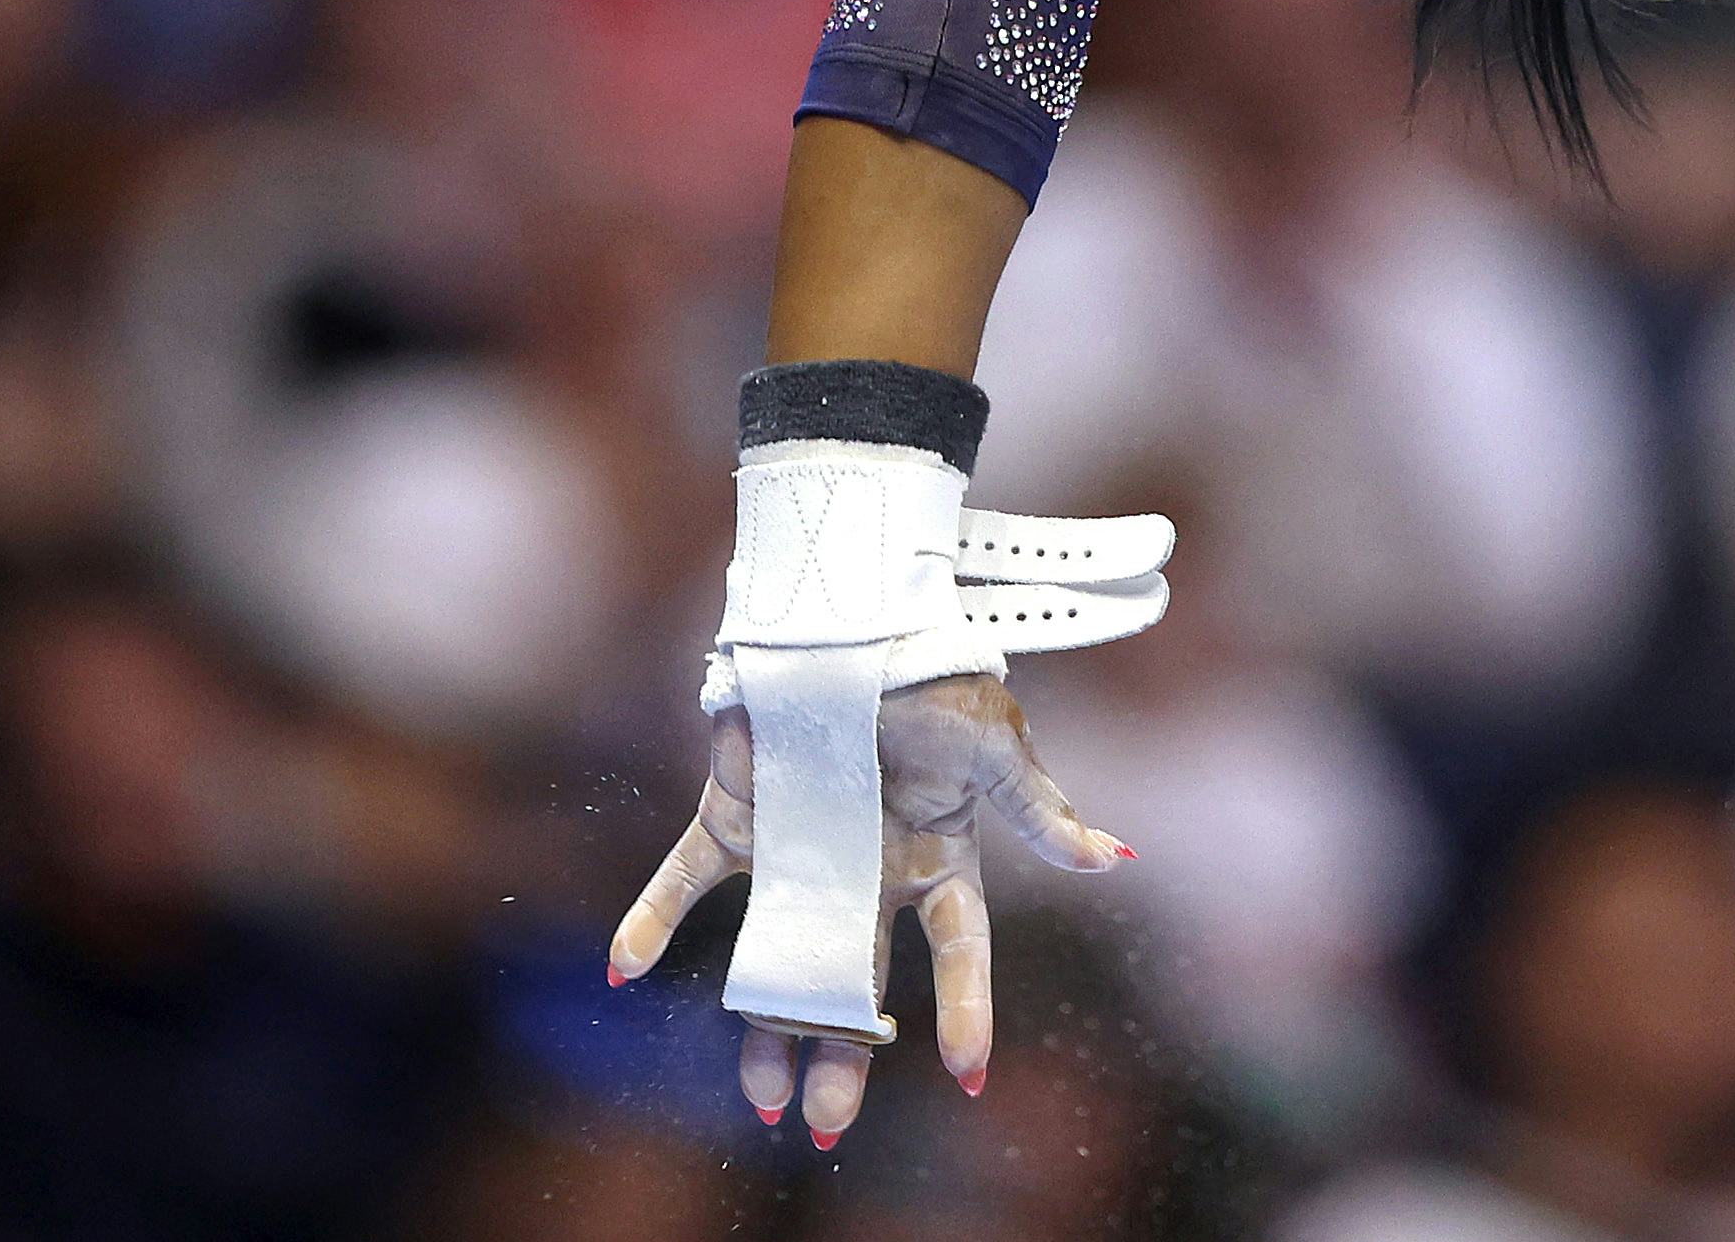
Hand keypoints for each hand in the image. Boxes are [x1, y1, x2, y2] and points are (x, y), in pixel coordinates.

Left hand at [604, 675, 1129, 1145]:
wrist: (854, 610)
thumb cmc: (938, 676)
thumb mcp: (996, 745)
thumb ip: (1041, 811)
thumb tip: (1111, 858)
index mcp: (934, 857)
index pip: (957, 948)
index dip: (966, 1009)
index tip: (969, 1075)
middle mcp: (864, 870)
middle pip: (857, 981)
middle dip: (846, 1054)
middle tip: (828, 1124)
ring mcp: (796, 850)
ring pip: (774, 955)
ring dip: (762, 1023)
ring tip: (758, 1101)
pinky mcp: (733, 820)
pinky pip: (686, 879)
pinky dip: (649, 921)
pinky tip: (623, 972)